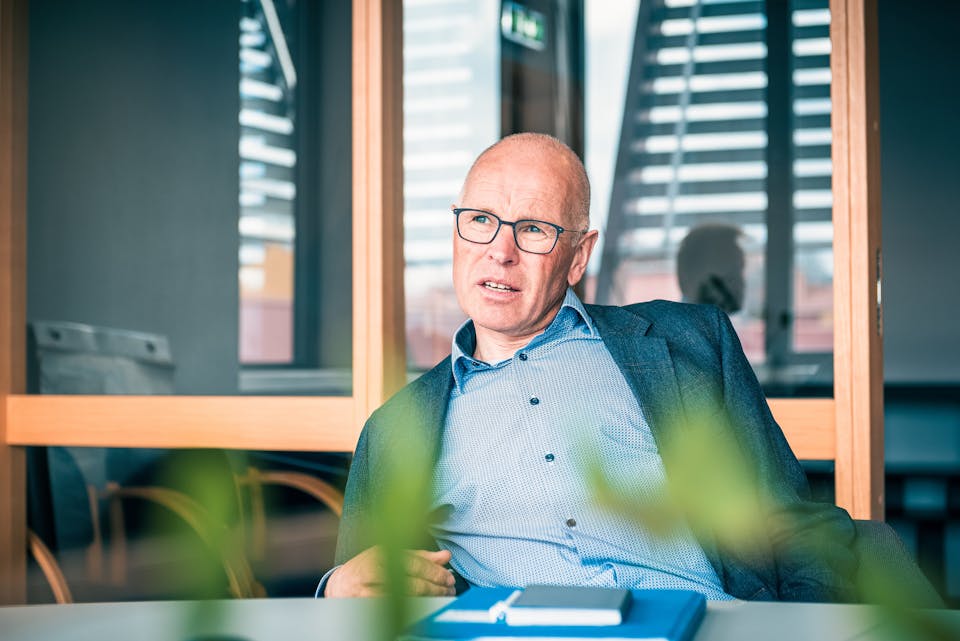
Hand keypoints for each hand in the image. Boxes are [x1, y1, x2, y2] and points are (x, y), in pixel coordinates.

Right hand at [325, 546, 455, 597]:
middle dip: (434, 588)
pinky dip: (412, 610)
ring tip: (440, 599)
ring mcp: (369, 593)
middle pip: (411, 583)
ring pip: (405, 600)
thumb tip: (445, 557)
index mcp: (380, 555)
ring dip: (427, 601)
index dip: (434, 572)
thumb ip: (419, 556)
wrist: (339, 586)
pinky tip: (423, 608)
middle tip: (448, 590)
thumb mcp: (389, 555)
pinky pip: (395, 612)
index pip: (414, 564)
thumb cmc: (367, 568)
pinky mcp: (368, 608)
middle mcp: (373, 573)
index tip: (448, 578)